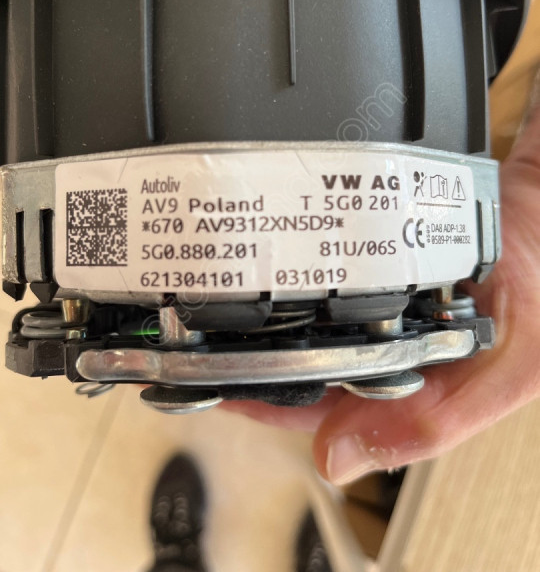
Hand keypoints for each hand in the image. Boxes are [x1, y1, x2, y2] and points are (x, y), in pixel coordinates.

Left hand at [225, 96, 539, 485]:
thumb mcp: (516, 365)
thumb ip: (438, 419)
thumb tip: (339, 459)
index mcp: (423, 389)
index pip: (332, 413)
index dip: (272, 406)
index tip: (219, 388)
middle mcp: (400, 349)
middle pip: (314, 364)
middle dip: (262, 358)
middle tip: (204, 344)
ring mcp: (390, 303)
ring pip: (321, 319)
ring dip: (280, 318)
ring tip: (226, 308)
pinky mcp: (385, 261)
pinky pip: (335, 274)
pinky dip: (308, 274)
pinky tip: (278, 266)